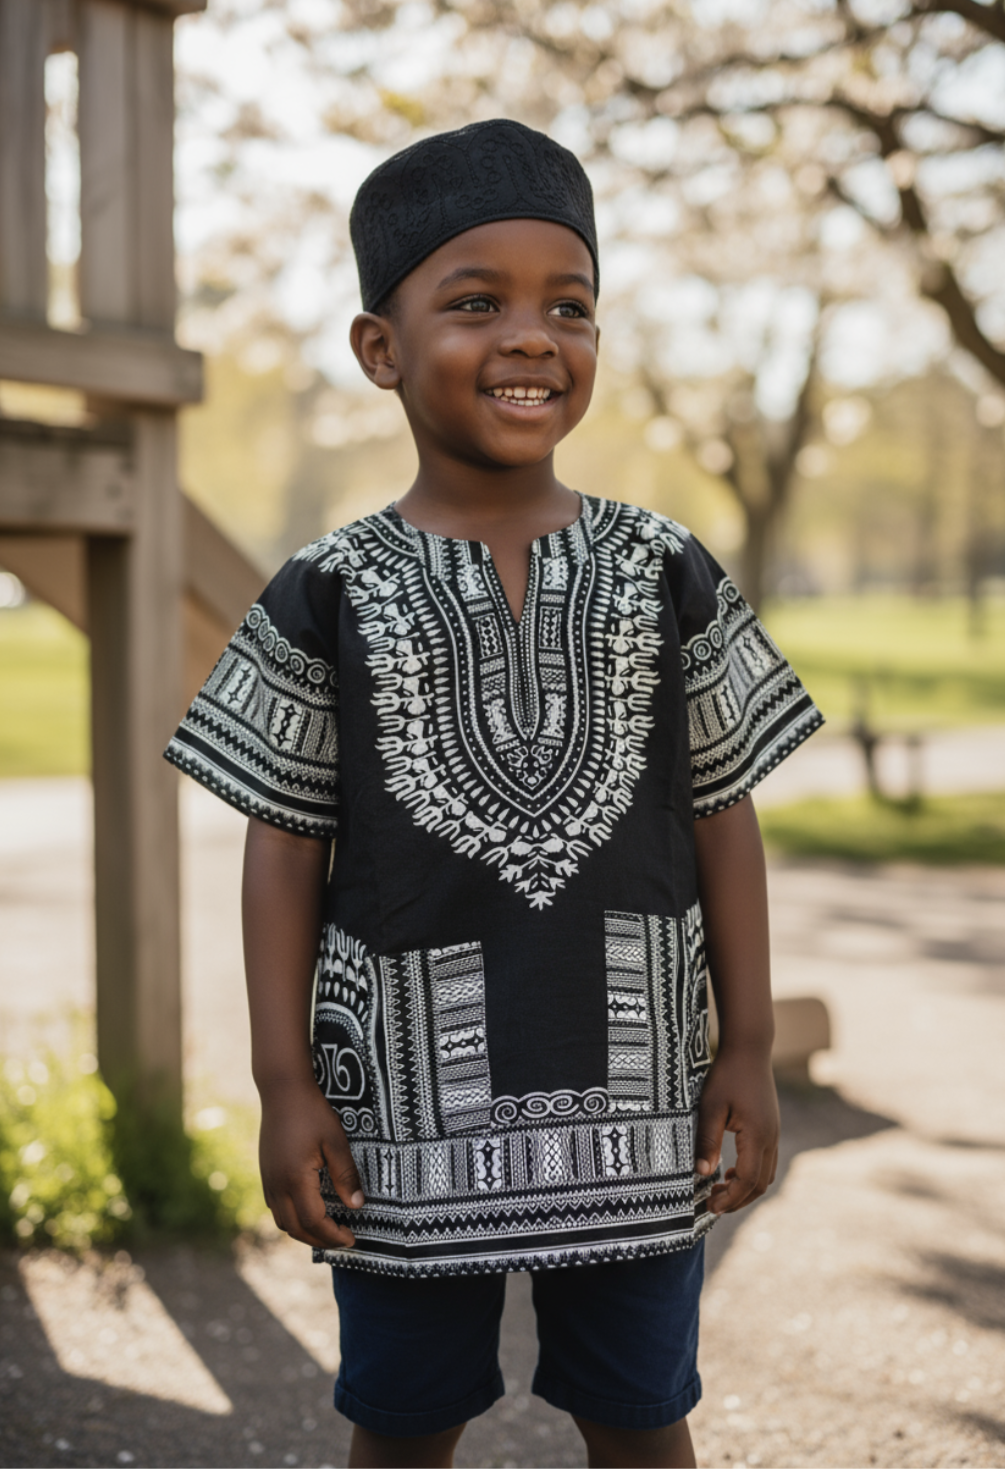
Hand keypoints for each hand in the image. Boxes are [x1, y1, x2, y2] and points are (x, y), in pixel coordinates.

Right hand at [258, 1077, 364, 1248]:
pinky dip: (293, 1218)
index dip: (333, 1235)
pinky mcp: (265, 1174)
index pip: (314, 1221)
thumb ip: (346, 1175)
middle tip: (342, 1238)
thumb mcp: (335, 1141)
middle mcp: (277, 1186)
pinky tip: (309, 1210)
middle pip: (296, 1228)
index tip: (352, 1237)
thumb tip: (357, 1206)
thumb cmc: (312, 1113)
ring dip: (305, 1231)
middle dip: (320, 1240)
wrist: (283, 1091)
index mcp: (295, 1179)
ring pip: (283, 1221)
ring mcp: (268, 1181)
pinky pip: (276, 1208)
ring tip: (328, 1229)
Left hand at [695, 1047, 778, 1214]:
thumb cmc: (726, 1075)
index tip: (709, 1207)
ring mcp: (773, 1133)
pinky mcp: (770, 1127)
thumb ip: (707, 1140)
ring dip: (745, 1189)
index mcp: (757, 1136)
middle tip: (712, 1206)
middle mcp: (771, 1138)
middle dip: (737, 1200)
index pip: (747, 1180)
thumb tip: (702, 1173)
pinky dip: (751, 1174)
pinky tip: (730, 1171)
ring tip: (719, 1192)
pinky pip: (766, 1161)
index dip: (729, 1199)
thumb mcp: (710, 1106)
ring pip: (766, 1175)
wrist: (749, 1049)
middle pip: (760, 1184)